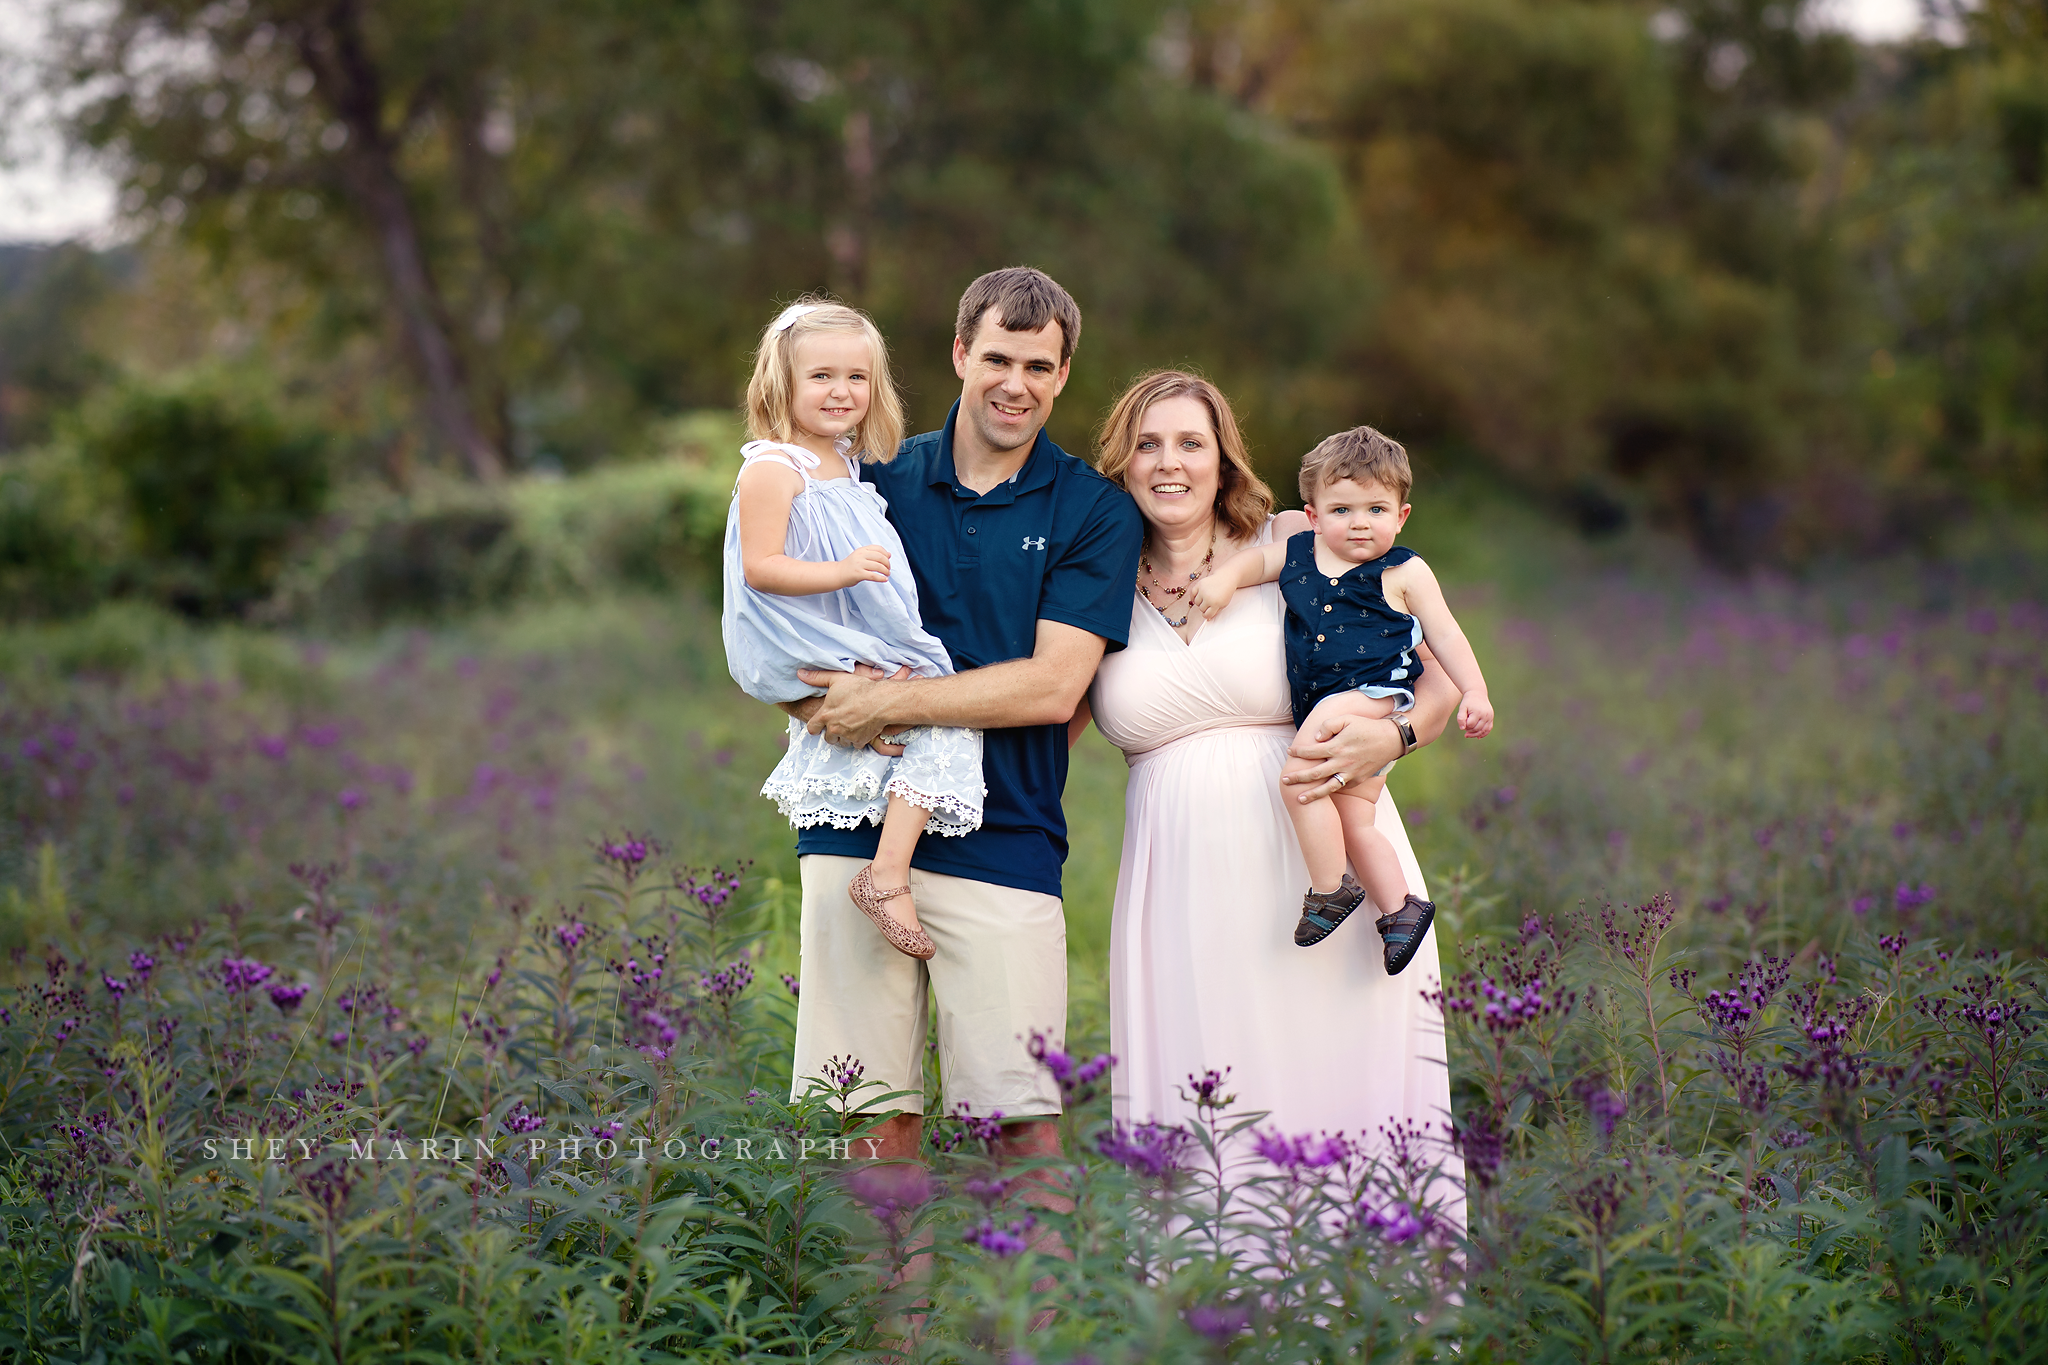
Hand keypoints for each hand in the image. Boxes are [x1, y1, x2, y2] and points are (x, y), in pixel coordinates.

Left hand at [796, 663, 911, 751]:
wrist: (880, 701)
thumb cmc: (859, 689)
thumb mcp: (836, 679)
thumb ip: (817, 678)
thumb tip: (800, 674)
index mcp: (825, 715)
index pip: (812, 728)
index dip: (814, 727)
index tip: (819, 725)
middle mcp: (834, 728)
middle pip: (827, 738)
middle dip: (831, 732)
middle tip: (839, 723)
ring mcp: (847, 736)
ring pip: (841, 742)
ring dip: (844, 737)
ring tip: (850, 726)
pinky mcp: (860, 741)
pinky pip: (856, 744)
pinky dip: (858, 739)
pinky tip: (861, 729)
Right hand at [834, 545, 891, 587]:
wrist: (838, 573)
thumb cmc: (851, 566)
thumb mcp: (861, 556)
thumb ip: (873, 554)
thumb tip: (889, 554)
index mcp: (862, 550)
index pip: (878, 548)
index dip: (886, 554)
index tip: (888, 560)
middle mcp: (860, 555)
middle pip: (880, 557)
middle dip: (887, 564)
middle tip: (888, 569)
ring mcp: (859, 565)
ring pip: (878, 566)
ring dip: (885, 571)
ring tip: (887, 574)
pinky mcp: (858, 574)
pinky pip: (873, 576)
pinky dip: (881, 578)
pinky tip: (884, 580)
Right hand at [1187, 576, 1235, 619]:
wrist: (1226, 578)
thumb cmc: (1226, 592)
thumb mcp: (1224, 604)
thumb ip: (1216, 612)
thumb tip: (1207, 619)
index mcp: (1216, 604)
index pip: (1207, 615)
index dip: (1206, 615)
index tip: (1207, 613)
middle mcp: (1208, 598)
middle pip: (1201, 609)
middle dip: (1204, 608)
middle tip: (1208, 604)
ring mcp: (1203, 591)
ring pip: (1196, 602)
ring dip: (1199, 602)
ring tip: (1204, 599)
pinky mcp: (1199, 584)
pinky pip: (1192, 594)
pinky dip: (1193, 597)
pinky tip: (1196, 597)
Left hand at [1282, 712, 1404, 802]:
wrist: (1391, 739)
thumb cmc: (1367, 727)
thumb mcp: (1346, 719)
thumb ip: (1328, 726)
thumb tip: (1316, 738)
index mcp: (1337, 747)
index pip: (1311, 752)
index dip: (1298, 752)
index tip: (1289, 752)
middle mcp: (1342, 763)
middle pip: (1314, 774)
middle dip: (1298, 778)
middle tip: (1285, 781)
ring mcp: (1350, 773)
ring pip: (1328, 787)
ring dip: (1312, 794)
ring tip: (1299, 799)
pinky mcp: (1358, 780)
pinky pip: (1342, 787)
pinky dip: (1331, 791)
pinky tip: (1322, 793)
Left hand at [1458, 690, 1493, 738]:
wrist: (1477, 694)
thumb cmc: (1468, 701)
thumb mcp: (1462, 708)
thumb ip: (1460, 718)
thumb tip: (1462, 728)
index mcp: (1477, 712)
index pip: (1470, 725)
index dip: (1464, 725)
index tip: (1462, 721)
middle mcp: (1485, 715)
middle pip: (1477, 729)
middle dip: (1469, 730)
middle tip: (1464, 727)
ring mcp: (1490, 717)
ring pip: (1483, 730)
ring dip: (1475, 734)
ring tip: (1467, 734)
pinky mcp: (1491, 717)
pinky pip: (1489, 728)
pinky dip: (1484, 733)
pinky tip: (1478, 737)